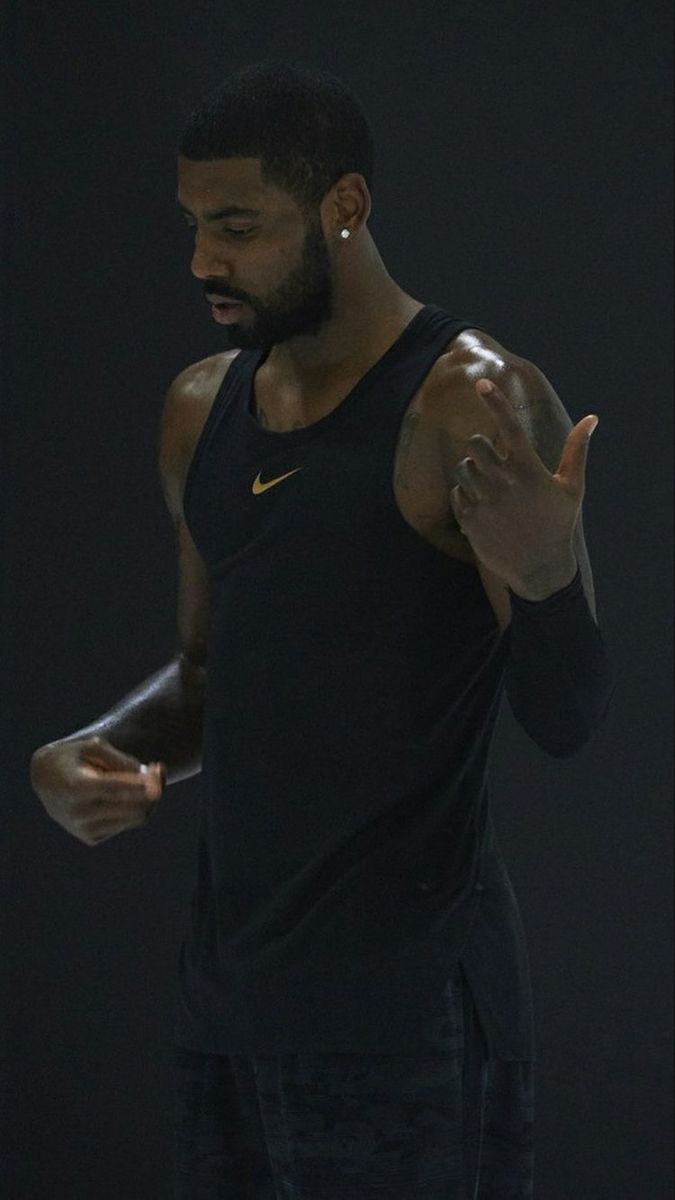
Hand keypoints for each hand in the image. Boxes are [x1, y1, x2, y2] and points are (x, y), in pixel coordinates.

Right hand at [29, 735, 166, 845]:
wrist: (47, 780)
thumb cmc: (74, 758)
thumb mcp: (92, 747)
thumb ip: (120, 759)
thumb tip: (148, 778)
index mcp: (76, 787)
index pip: (114, 789)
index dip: (139, 786)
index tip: (158, 779)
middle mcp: (79, 813)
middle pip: (134, 807)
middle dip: (153, 789)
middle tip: (159, 769)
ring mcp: (84, 829)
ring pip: (136, 818)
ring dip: (147, 799)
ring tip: (145, 778)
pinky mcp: (91, 838)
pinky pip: (127, 823)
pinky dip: (133, 808)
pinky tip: (125, 794)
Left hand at [450, 379, 598, 598]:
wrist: (540, 571)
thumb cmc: (558, 524)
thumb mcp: (571, 488)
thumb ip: (577, 450)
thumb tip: (592, 418)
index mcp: (530, 471)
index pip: (510, 427)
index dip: (495, 401)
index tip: (481, 383)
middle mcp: (505, 483)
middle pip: (475, 444)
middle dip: (480, 447)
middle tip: (491, 460)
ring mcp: (485, 503)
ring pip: (463, 469)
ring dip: (472, 472)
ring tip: (488, 487)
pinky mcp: (470, 521)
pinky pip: (457, 494)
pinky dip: (465, 496)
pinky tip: (482, 507)